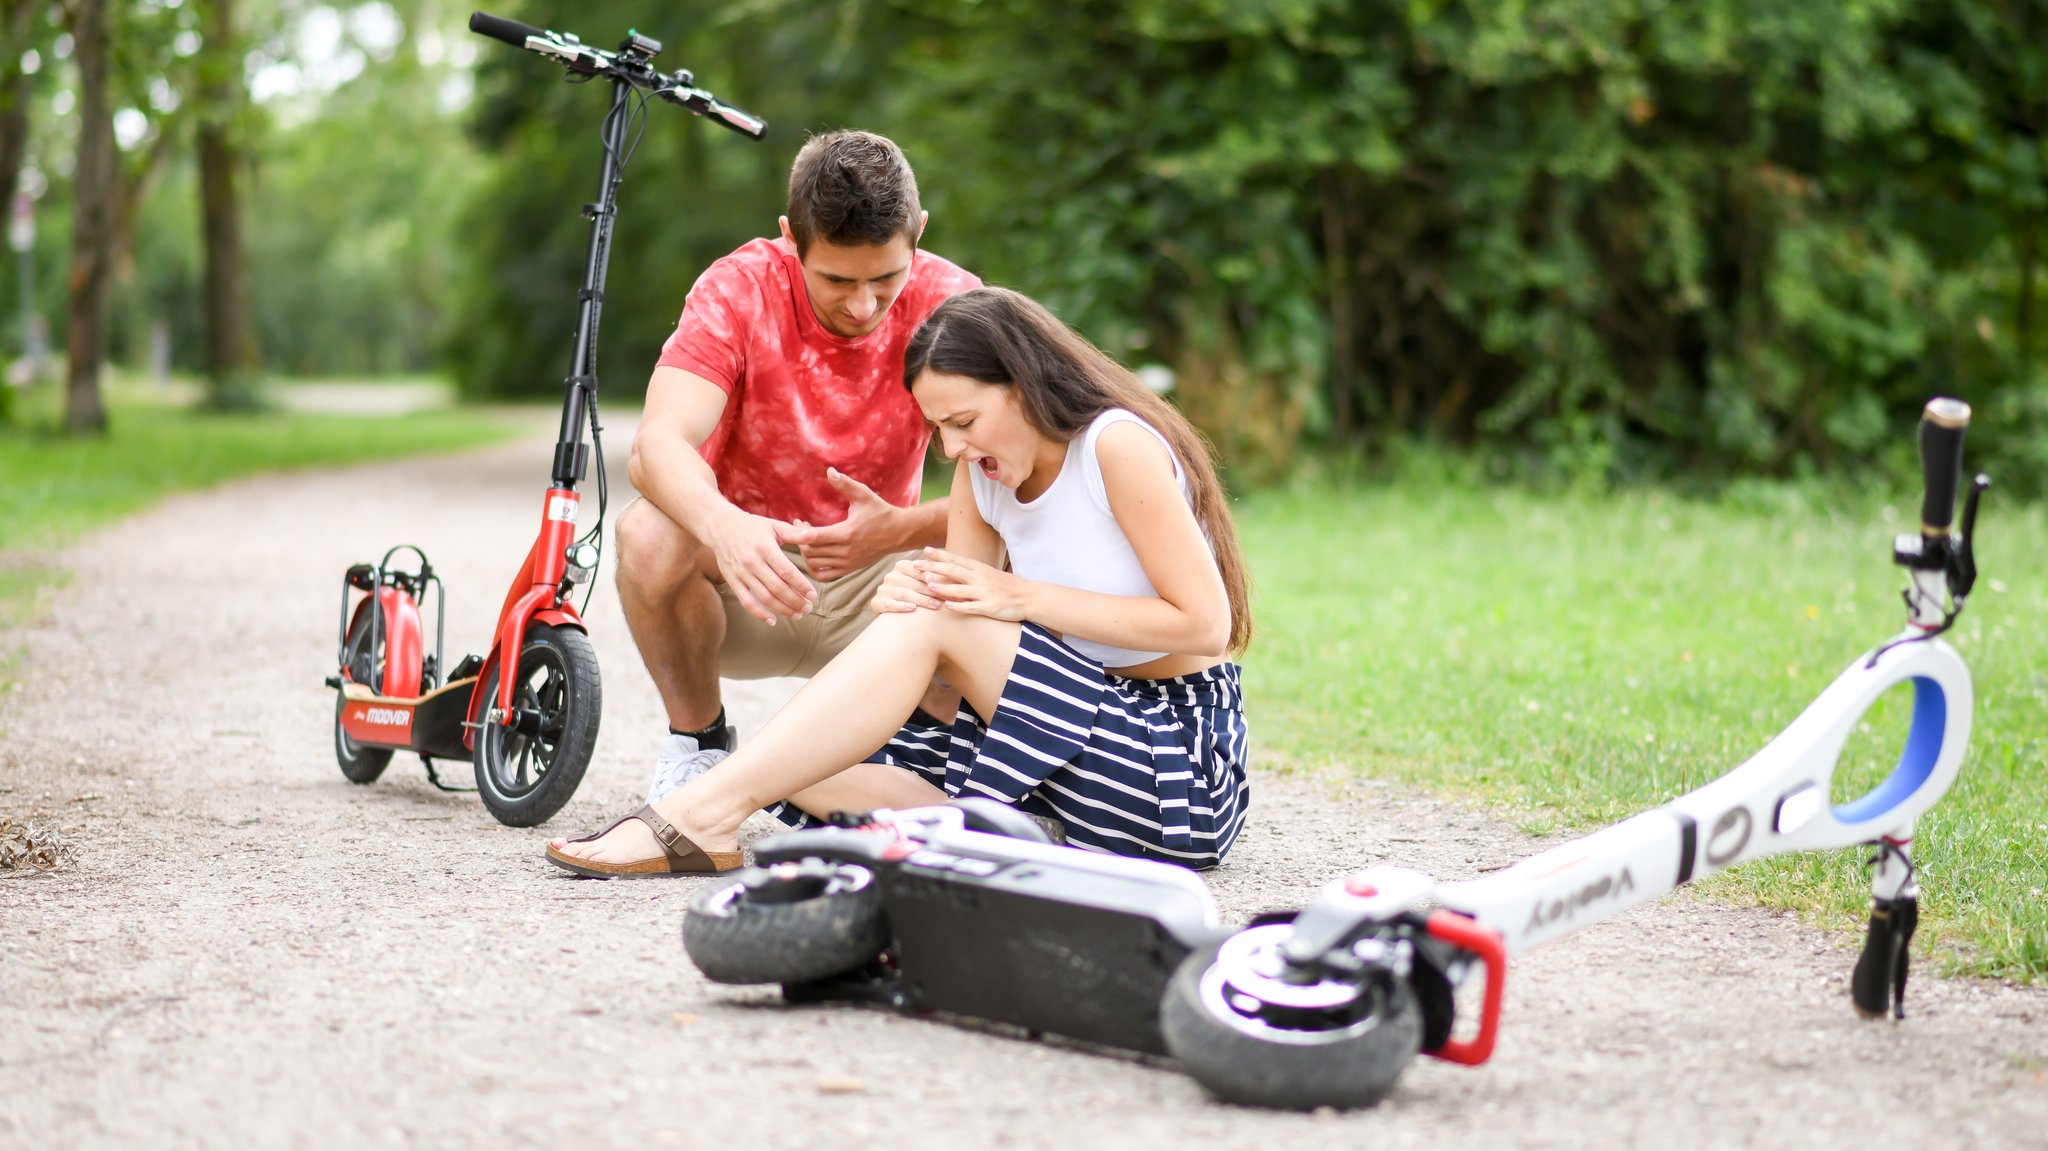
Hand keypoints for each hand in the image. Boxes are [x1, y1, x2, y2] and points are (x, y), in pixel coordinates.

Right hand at [703, 507, 815, 624]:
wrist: (720, 527)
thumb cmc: (751, 526)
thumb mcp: (773, 525)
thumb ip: (794, 533)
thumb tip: (813, 535)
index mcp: (765, 547)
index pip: (786, 571)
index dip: (801, 585)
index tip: (812, 595)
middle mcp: (752, 562)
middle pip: (777, 587)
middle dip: (795, 600)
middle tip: (808, 607)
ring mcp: (741, 573)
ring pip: (764, 597)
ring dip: (782, 609)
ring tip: (797, 614)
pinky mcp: (732, 581)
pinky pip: (746, 601)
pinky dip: (759, 613)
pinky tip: (772, 620)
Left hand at [786, 468, 902, 580]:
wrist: (898, 533)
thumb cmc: (880, 512)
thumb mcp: (863, 495)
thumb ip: (845, 484)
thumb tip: (829, 471)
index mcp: (846, 533)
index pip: (814, 537)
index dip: (800, 531)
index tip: (797, 521)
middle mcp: (846, 551)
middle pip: (810, 551)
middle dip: (801, 539)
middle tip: (801, 527)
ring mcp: (847, 563)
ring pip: (814, 563)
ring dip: (806, 552)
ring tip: (807, 539)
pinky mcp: (849, 569)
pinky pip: (824, 574)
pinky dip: (814, 567)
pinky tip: (815, 554)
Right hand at [870, 558, 942, 613]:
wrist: (897, 617)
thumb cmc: (918, 596)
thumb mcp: (924, 583)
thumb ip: (933, 576)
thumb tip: (951, 573)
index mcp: (901, 566)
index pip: (917, 570)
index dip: (931, 577)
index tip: (945, 584)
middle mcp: (890, 576)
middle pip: (912, 583)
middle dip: (930, 591)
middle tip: (945, 598)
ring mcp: (882, 589)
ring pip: (903, 593)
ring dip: (920, 599)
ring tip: (935, 605)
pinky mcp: (876, 602)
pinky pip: (888, 604)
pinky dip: (900, 606)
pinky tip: (912, 608)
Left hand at [916, 547, 1029, 620]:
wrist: (1027, 596)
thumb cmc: (1004, 585)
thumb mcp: (986, 574)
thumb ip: (968, 572)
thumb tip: (948, 569)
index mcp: (978, 568)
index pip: (955, 559)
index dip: (939, 555)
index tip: (924, 550)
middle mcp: (979, 578)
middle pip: (953, 571)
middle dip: (933, 567)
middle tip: (916, 566)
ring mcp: (984, 592)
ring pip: (960, 589)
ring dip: (943, 586)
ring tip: (928, 584)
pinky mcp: (989, 607)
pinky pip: (971, 607)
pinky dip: (959, 606)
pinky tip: (947, 607)